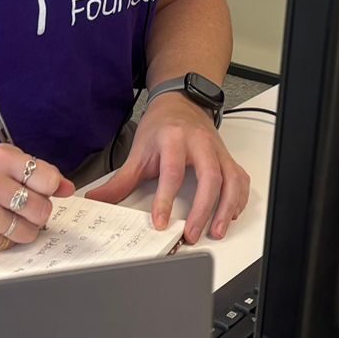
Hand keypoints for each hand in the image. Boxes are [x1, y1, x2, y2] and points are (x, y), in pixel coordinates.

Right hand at [0, 144, 72, 251]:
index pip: (48, 178)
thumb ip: (37, 173)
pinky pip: (9, 244)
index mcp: (0, 157)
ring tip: (5, 216)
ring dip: (23, 229)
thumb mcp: (2, 164)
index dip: (49, 188)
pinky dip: (4, 238)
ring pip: (29, 232)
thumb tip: (67, 188)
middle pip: (42, 209)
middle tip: (21, 206)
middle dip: (37, 212)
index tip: (42, 189)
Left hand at [84, 94, 249, 243]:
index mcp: (174, 139)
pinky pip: (240, 180)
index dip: (166, 200)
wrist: (180, 103)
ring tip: (215, 231)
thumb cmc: (161, 127)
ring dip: (225, 209)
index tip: (160, 222)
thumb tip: (98, 200)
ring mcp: (217, 151)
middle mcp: (200, 144)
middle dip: (202, 210)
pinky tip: (230, 215)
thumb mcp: (138, 152)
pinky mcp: (228, 158)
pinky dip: (238, 200)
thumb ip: (120, 180)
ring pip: (230, 180)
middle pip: (209, 178)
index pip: (172, 172)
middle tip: (191, 234)